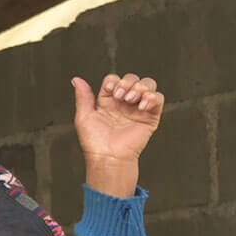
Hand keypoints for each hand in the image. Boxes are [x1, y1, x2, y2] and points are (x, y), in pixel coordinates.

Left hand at [72, 72, 164, 197]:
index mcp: (108, 101)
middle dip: (127, 82)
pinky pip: (158, 99)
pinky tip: (141, 106)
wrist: (108, 156)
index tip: (109, 90)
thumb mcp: (84, 116)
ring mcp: (138, 109)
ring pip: (148, 85)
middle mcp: (124, 103)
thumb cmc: (95, 142)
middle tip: (121, 96)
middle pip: (132, 79)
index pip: (114, 80)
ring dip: (140, 87)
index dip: (113, 81)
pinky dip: (153, 97)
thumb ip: (83, 97)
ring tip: (131, 100)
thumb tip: (76, 79)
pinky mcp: (150, 116)